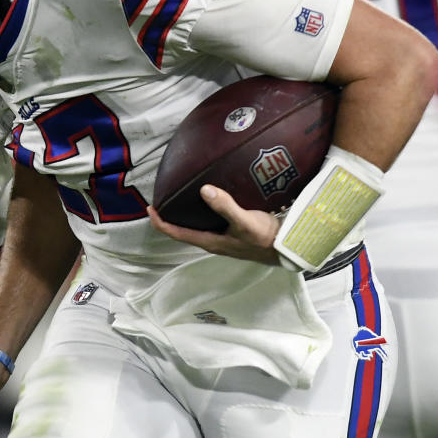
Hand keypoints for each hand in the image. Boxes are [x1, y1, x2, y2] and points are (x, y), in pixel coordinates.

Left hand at [148, 184, 282, 263]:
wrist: (287, 248)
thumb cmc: (265, 238)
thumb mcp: (244, 221)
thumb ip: (224, 206)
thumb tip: (203, 190)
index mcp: (210, 241)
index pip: (176, 233)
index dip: (160, 222)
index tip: (150, 207)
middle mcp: (213, 241)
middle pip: (183, 230)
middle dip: (170, 216)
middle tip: (163, 198)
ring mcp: (223, 238)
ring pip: (197, 225)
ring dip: (186, 213)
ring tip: (182, 194)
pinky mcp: (233, 232)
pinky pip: (211, 221)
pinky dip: (204, 210)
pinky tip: (209, 197)